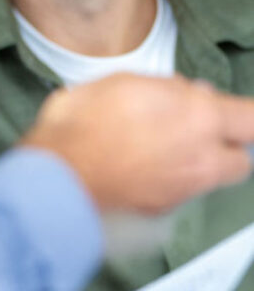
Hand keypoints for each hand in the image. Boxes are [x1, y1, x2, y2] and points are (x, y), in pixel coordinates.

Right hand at [23, 74, 253, 213]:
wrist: (56, 175)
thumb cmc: (81, 125)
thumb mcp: (121, 82)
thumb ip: (166, 88)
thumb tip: (186, 93)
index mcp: (199, 118)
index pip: (252, 119)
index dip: (244, 114)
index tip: (236, 111)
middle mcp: (201, 158)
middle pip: (241, 158)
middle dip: (225, 145)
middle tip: (198, 130)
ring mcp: (183, 188)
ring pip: (211, 178)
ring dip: (198, 164)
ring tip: (163, 150)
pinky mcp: (161, 208)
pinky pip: (179, 193)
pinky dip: (167, 182)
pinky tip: (139, 169)